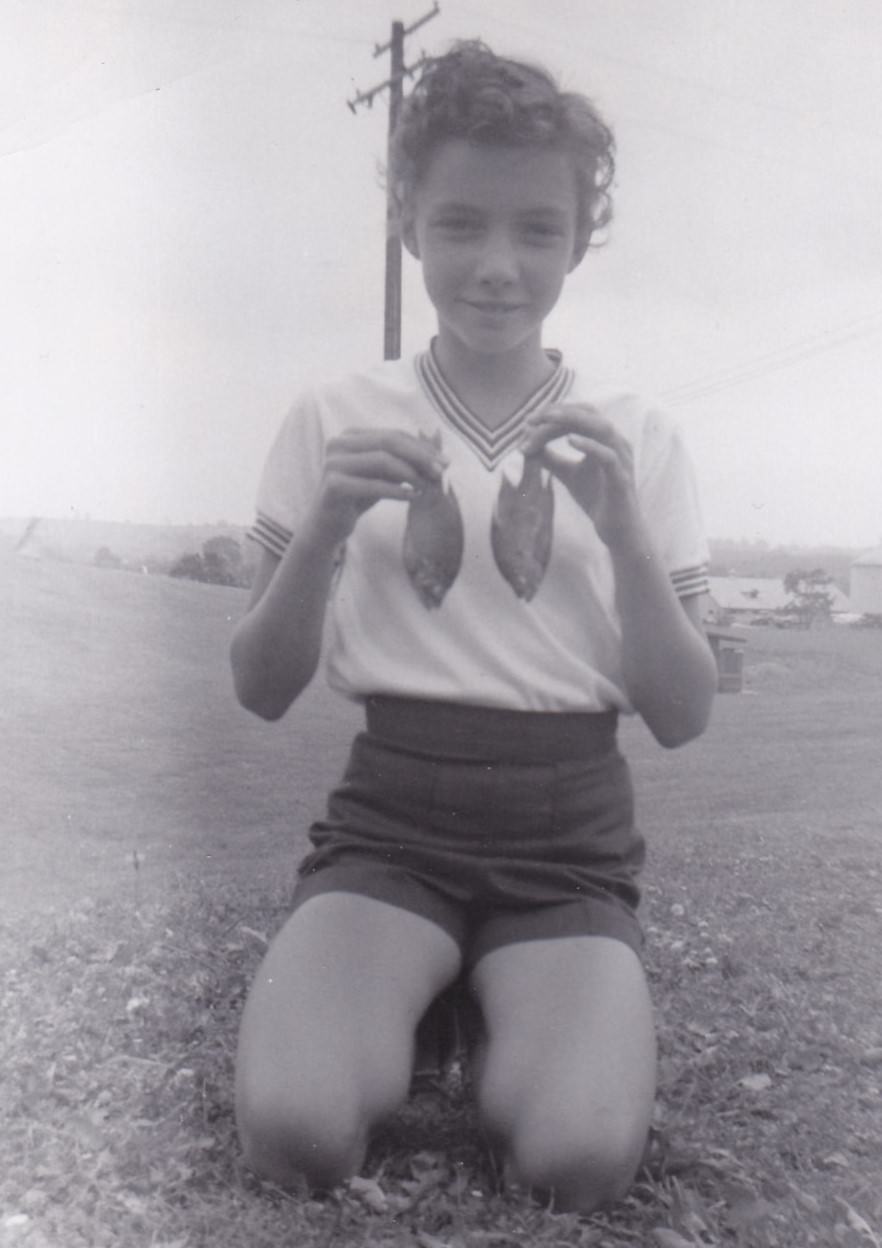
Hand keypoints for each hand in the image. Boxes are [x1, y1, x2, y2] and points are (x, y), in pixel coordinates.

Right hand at [314, 428, 447, 544]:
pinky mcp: (333, 485)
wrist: (327, 525)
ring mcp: (333, 463)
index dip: (422, 446)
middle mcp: (339, 443)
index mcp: (350, 435)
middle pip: (389, 442)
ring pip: (382, 460)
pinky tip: (414, 496)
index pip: (394, 435)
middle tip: (442, 471)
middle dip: (420, 456)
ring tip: (429, 485)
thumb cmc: (357, 497)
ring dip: (411, 473)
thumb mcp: (383, 475)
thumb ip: (404, 460)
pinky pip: (372, 485)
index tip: (446, 461)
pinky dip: (396, 490)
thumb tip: (439, 446)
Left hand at [519, 404, 645, 554]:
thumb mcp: (568, 475)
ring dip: (572, 421)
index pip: (579, 415)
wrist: (617, 531)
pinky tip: (569, 440)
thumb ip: (551, 459)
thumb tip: (527, 446)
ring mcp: (622, 459)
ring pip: (601, 428)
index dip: (554, 414)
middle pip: (589, 413)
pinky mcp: (622, 478)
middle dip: (560, 412)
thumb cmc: (596, 499)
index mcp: (605, 439)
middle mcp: (616, 443)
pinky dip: (589, 445)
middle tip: (532, 418)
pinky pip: (608, 456)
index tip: (528, 421)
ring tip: (547, 420)